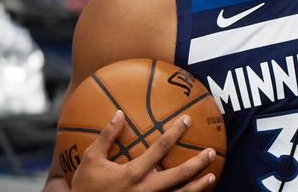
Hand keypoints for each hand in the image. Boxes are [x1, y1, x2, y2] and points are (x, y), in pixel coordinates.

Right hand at [71, 110, 216, 191]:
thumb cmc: (85, 187)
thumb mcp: (91, 160)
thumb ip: (106, 136)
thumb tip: (119, 113)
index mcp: (133, 173)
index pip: (161, 148)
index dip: (175, 132)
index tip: (187, 120)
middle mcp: (145, 190)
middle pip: (179, 175)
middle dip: (197, 163)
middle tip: (211, 152)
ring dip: (198, 187)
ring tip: (212, 176)